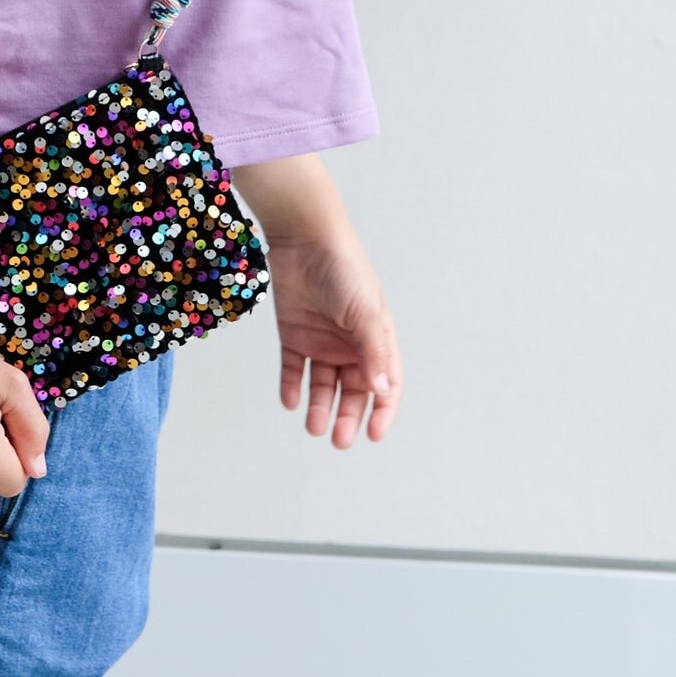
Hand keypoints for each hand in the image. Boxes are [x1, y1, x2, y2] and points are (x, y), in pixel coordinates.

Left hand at [263, 226, 403, 447]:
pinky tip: (290, 401)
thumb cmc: (344, 269)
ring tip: (314, 427)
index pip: (385, 384)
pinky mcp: (293, 333)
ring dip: (320, 407)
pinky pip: (293, 368)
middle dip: (348, 416)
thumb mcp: (365, 312)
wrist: (304, 237)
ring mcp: (321, 339)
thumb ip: (373, 352)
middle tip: (339, 440)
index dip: (382, 411)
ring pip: (322, 384)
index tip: (373, 434)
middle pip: (352, 390)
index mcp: (376, 338)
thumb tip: (382, 391)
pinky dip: (292, 386)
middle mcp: (350, 343)